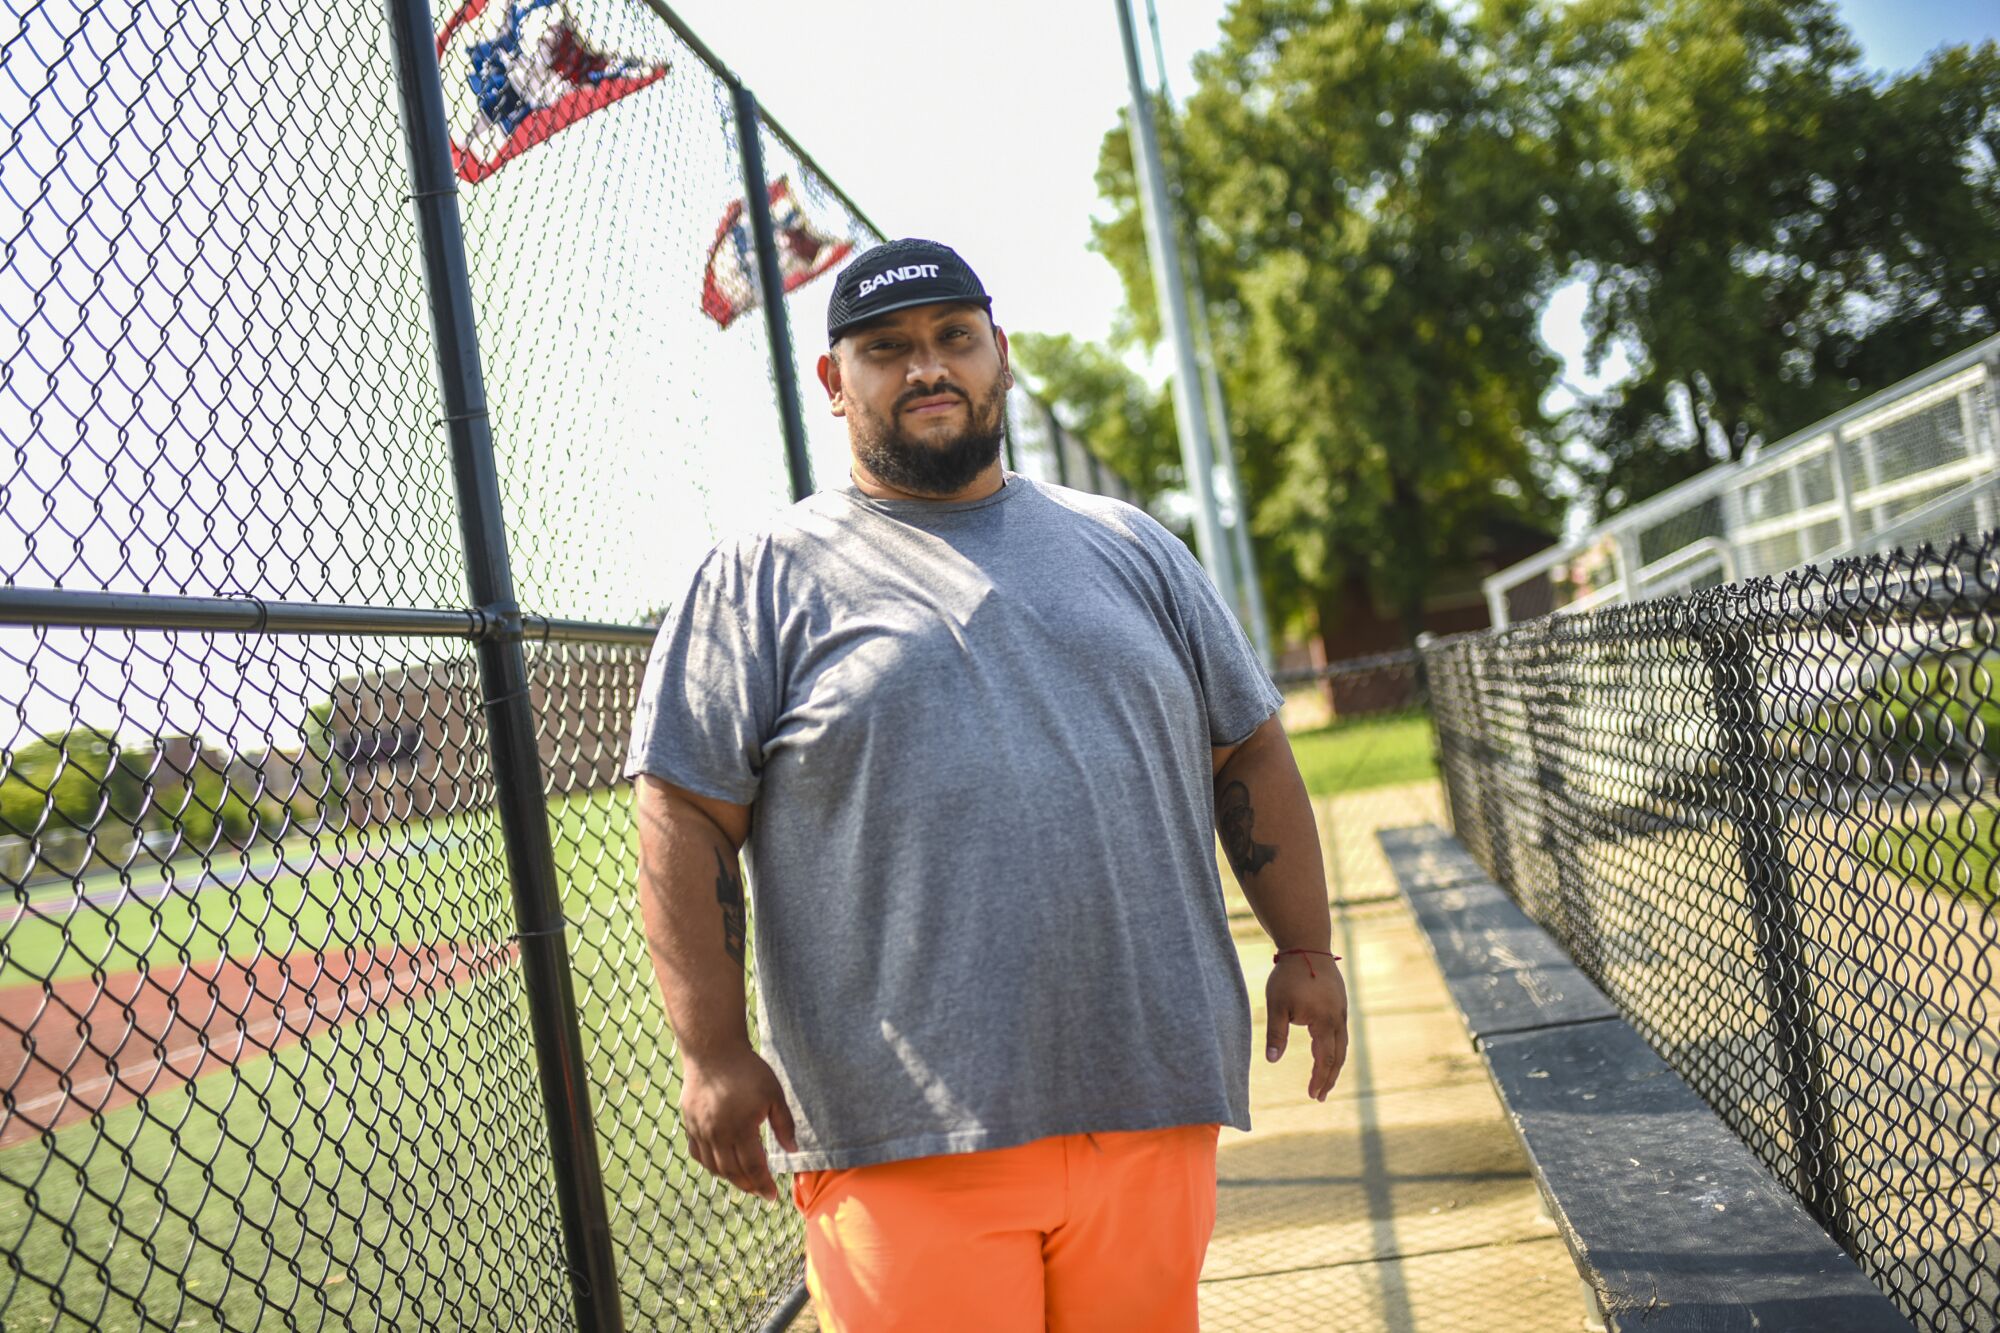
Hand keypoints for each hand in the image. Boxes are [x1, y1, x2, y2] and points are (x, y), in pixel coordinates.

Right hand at [679, 1046, 798, 1200]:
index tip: (773, 1197)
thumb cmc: (748, 1070)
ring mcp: (700, 1130)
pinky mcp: (690, 1124)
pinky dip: (710, 1165)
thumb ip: (784, 1125)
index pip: (753, 1167)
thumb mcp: (774, 1094)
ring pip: (714, 1167)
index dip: (764, 1184)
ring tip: (745, 1181)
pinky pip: (698, 1154)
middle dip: (749, 1186)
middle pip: (733, 1172)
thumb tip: (793, 1151)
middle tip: (761, 1192)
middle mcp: (718, 1134)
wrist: (713, 1051)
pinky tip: (722, 1165)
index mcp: (741, 1128)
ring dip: (731, 1178)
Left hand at [1265, 955, 1348, 1101]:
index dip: (1320, 1079)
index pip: (1325, 1059)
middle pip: (1338, 1056)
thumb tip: (1272, 1061)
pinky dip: (1335, 1047)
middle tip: (1320, 1096)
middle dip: (1329, 1077)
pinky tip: (1325, 1050)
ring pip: (1342, 1044)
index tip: (1313, 1095)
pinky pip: (1340, 1032)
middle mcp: (1338, 1019)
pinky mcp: (1339, 1002)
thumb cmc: (1288, 975)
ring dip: (1334, 1064)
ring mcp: (1341, 1010)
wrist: (1306, 945)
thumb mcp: (1277, 1005)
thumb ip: (1276, 1034)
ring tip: (1324, 1079)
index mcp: (1324, 1022)